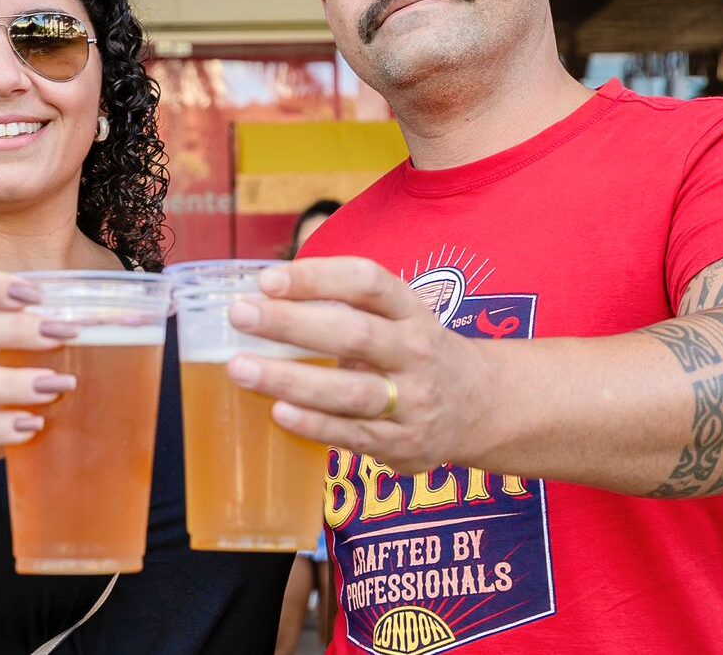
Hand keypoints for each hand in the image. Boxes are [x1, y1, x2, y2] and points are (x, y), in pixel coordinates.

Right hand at [0, 266, 78, 452]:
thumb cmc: (6, 361)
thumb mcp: (21, 334)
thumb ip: (63, 319)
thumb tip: (140, 319)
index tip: (34, 294)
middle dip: (18, 330)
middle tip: (63, 334)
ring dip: (16, 383)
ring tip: (58, 385)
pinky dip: (3, 426)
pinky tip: (34, 424)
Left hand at [225, 257, 496, 474]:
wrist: (482, 406)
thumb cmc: (414, 353)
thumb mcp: (399, 317)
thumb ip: (345, 308)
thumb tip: (264, 298)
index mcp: (411, 311)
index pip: (367, 283)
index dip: (316, 277)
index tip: (267, 280)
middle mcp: (416, 353)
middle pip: (353, 334)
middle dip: (291, 324)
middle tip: (240, 315)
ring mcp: (412, 402)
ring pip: (350, 391)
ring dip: (291, 380)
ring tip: (241, 369)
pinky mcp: (402, 444)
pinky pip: (353, 434)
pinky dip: (314, 425)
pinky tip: (279, 412)